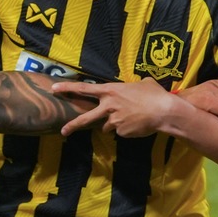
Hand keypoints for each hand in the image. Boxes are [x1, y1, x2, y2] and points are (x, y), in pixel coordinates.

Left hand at [51, 79, 184, 138]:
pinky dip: (126, 129)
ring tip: (130, 117)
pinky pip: (120, 131)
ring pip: (107, 125)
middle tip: (63, 131)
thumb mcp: (142, 84)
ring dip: (113, 123)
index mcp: (110, 91)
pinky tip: (137, 123)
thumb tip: (134, 88)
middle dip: (72, 126)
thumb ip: (131, 87)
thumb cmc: (154, 94)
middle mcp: (108, 106)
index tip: (54, 88)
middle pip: (85, 118)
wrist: (164, 111)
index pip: (84, 89)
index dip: (68, 88)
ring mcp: (113, 121)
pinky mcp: (121, 132)